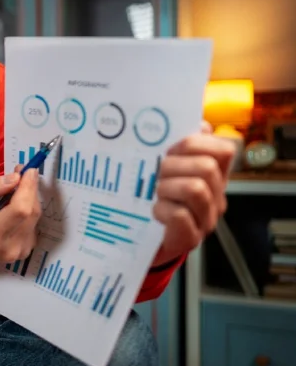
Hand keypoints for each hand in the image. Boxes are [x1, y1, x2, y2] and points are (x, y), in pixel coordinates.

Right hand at [0, 166, 40, 278]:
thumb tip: (15, 178)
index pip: (20, 210)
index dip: (27, 187)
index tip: (28, 170)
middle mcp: (12, 247)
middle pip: (31, 212)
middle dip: (29, 189)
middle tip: (20, 174)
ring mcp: (21, 251)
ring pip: (35, 216)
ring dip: (28, 198)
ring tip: (13, 191)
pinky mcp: (27, 250)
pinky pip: (33, 223)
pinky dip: (27, 210)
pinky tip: (13, 209)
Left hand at [151, 122, 236, 265]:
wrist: (141, 240)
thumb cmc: (153, 198)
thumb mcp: (164, 168)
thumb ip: (180, 147)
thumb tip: (200, 125)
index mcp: (213, 174)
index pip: (223, 149)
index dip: (194, 143)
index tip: (170, 149)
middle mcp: (215, 196)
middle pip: (206, 167)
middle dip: (173, 166)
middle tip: (155, 174)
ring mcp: (205, 219)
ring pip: (195, 189)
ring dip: (167, 187)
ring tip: (155, 194)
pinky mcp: (190, 239)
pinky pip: (180, 215)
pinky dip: (162, 210)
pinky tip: (154, 212)